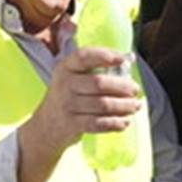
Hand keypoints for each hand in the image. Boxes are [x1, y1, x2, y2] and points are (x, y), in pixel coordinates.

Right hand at [19, 47, 142, 161]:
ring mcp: (67, 105)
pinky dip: (115, 123)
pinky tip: (125, 122)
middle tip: (135, 89)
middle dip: (123, 86)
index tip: (123, 59)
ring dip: (124, 106)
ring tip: (135, 105)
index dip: (104, 56)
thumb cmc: (69, 95)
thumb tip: (130, 59)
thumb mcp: (73, 77)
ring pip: (103, 105)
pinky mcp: (71, 124)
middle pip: (99, 83)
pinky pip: (99, 123)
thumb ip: (97, 68)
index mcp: (66, 67)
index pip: (84, 57)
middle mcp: (64, 84)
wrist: (46, 125)